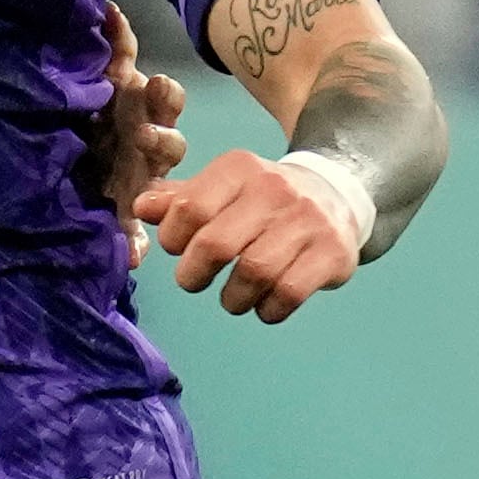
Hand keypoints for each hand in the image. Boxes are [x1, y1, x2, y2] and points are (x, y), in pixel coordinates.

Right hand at [84, 1, 188, 267]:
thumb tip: (136, 262)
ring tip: (146, 81)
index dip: (161, 146)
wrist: (76, 147)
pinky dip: (118, 30)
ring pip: (155, 87)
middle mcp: (147, 125)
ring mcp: (136, 99)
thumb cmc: (94, 179)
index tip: (148, 145)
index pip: (165, 150)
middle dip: (160, 120)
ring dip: (154, 87)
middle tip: (145, 128)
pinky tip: (110, 12)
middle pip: (166, 118)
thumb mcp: (108, 204)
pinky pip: (122, 47)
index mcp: (147, 159)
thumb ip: (123, 227)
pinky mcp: (118, 72)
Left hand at [133, 149, 361, 324]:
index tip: (178, 249)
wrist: (336, 195)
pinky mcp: (333, 253)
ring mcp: (308, 221)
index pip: (190, 208)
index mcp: (240, 168)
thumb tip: (142, 207)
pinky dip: (268, 309)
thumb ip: (179, 199)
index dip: (173, 239)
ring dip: (232, 298)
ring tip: (231, 297)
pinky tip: (264, 304)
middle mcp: (275, 189)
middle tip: (193, 281)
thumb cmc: (261, 199)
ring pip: (254, 273)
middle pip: (216, 244)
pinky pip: (289, 293)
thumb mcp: (221, 188)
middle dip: (193, 274)